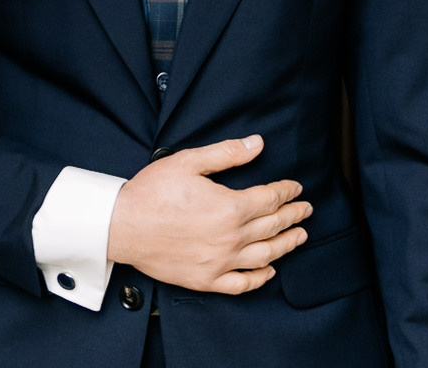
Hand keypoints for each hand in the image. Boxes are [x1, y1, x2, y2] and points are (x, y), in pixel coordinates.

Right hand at [105, 135, 309, 293]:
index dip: (286, 192)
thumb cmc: (152, 192)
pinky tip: (269, 271)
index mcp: (229, 207)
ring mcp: (220, 262)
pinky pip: (242, 284)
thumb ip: (226, 153)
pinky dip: (260, 278)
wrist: (122, 226)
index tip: (295, 188)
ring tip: (299, 237)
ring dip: (287, 245)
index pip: (270, 199)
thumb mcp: (188, 161)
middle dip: (293, 216)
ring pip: (266, 256)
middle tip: (306, 210)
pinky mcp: (207, 280)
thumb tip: (257, 144)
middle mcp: (231, 238)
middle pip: (273, 226)